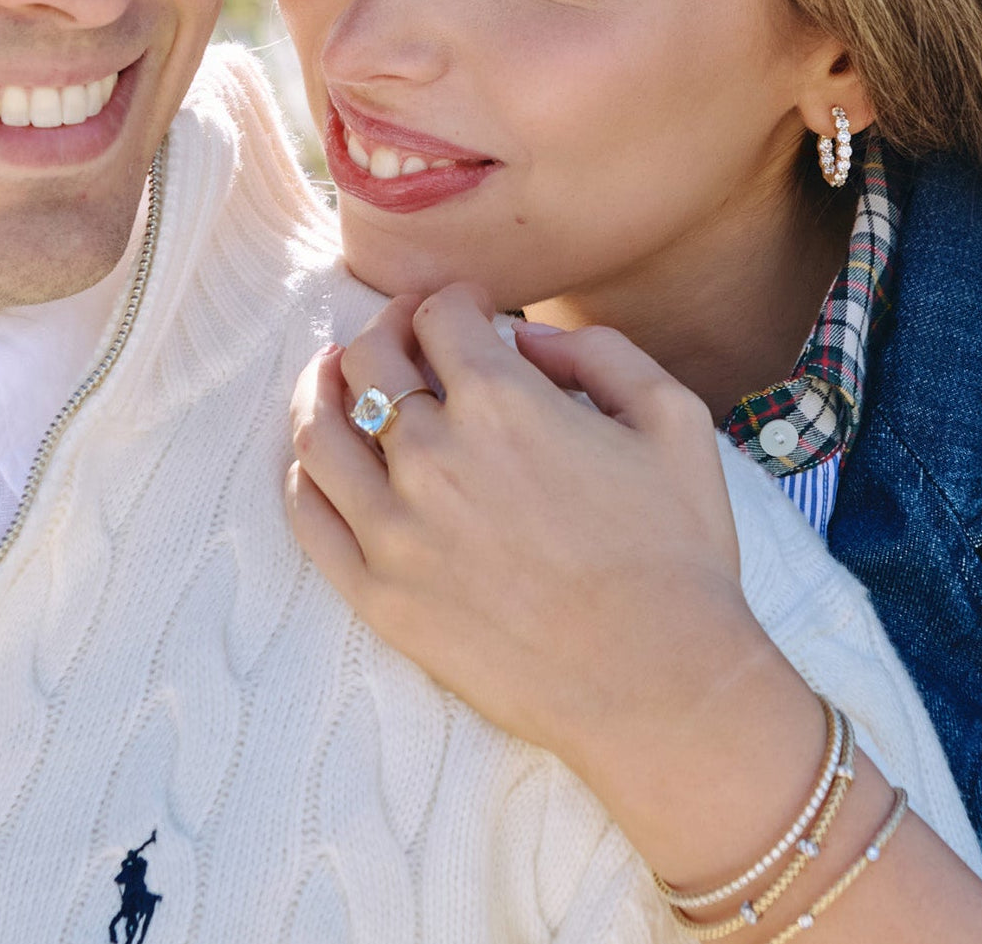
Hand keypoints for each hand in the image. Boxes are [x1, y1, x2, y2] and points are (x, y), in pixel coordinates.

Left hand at [287, 283, 771, 786]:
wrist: (658, 682)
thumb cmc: (677, 550)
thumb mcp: (672, 419)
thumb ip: (600, 352)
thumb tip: (528, 338)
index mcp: (502, 400)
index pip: (440, 315)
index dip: (454, 298)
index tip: (468, 310)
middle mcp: (432, 454)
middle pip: (370, 359)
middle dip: (388, 327)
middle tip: (405, 331)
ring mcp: (394, 528)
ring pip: (320, 431)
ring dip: (323, 386)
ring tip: (334, 375)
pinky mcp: (378, 594)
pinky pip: (310, 517)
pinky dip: (304, 474)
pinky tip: (318, 461)